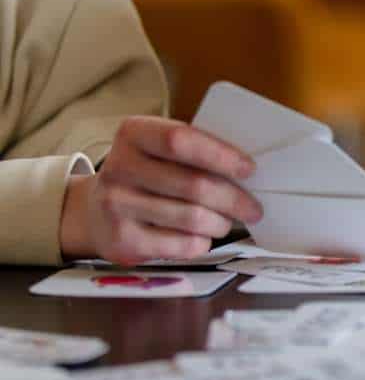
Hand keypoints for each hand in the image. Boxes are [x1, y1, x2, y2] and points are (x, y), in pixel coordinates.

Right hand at [59, 116, 262, 264]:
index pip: (181, 139)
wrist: (95, 210)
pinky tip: (202, 236)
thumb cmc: (145, 174)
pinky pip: (180, 245)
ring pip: (192, 218)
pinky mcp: (122, 240)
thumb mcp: (158, 150)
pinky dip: (202, 242)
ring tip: (227, 221)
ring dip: (221, 223)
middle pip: (194, 185)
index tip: (248, 169)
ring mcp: (116, 206)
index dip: (220, 155)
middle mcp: (119, 168)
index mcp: (133, 134)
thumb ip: (194, 151)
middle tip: (253, 208)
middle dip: (234, 199)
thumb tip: (246, 170)